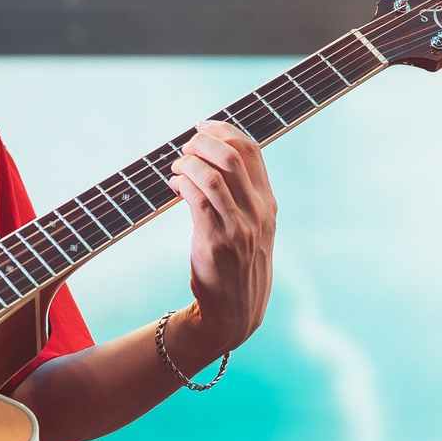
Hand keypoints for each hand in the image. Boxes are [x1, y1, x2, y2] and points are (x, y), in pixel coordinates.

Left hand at [166, 120, 276, 362]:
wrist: (234, 313)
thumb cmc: (238, 268)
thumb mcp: (254, 230)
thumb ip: (244, 198)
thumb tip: (216, 160)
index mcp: (269, 205)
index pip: (252, 151)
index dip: (225, 130)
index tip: (203, 127)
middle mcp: (258, 213)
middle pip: (231, 156)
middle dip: (202, 142)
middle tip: (184, 147)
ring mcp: (239, 227)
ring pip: (212, 174)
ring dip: (187, 162)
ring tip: (175, 167)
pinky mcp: (216, 241)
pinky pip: (196, 198)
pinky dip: (181, 183)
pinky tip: (173, 186)